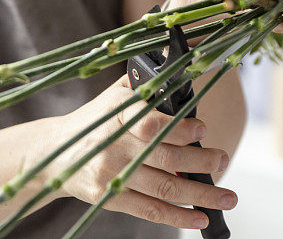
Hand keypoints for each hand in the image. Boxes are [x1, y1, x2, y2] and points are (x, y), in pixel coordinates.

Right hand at [49, 75, 235, 229]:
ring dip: (201, 194)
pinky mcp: (112, 198)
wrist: (56, 152)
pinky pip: (150, 210)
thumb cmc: (96, 118)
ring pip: (164, 188)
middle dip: (202, 162)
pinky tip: (200, 217)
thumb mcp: (116, 93)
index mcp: (117, 114)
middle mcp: (114, 146)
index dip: (180, 129)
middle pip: (165, 159)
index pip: (151, 124)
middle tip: (223, 160)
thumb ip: (147, 82)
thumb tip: (182, 66)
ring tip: (227, 197)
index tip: (202, 130)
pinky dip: (178, 217)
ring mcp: (112, 175)